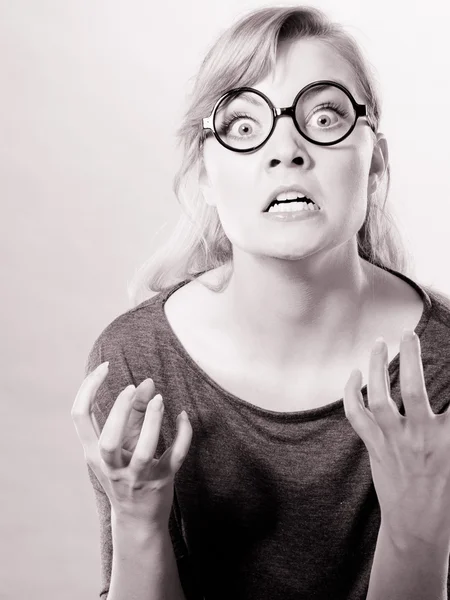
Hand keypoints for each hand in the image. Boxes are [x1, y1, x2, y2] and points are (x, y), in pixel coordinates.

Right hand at [71, 362, 192, 526]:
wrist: (138, 520)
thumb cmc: (128, 471)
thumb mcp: (125, 443)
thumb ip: (135, 413)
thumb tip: (146, 382)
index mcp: (94, 453)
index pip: (79, 417)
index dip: (88, 389)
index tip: (104, 367)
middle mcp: (111, 467)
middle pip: (108, 441)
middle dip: (119, 411)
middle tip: (131, 388)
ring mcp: (137, 478)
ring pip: (143, 453)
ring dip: (152, 423)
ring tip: (159, 399)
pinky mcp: (161, 482)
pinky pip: (174, 457)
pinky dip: (183, 435)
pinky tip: (184, 416)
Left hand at [343, 330, 449, 550]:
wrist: (418, 528)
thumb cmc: (445, 492)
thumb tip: (447, 411)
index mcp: (449, 438)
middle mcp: (421, 436)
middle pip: (412, 388)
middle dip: (410, 356)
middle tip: (407, 333)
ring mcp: (394, 441)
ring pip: (379, 396)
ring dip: (376, 366)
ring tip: (378, 343)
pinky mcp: (374, 447)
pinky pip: (356, 415)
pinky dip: (351, 392)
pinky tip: (354, 374)